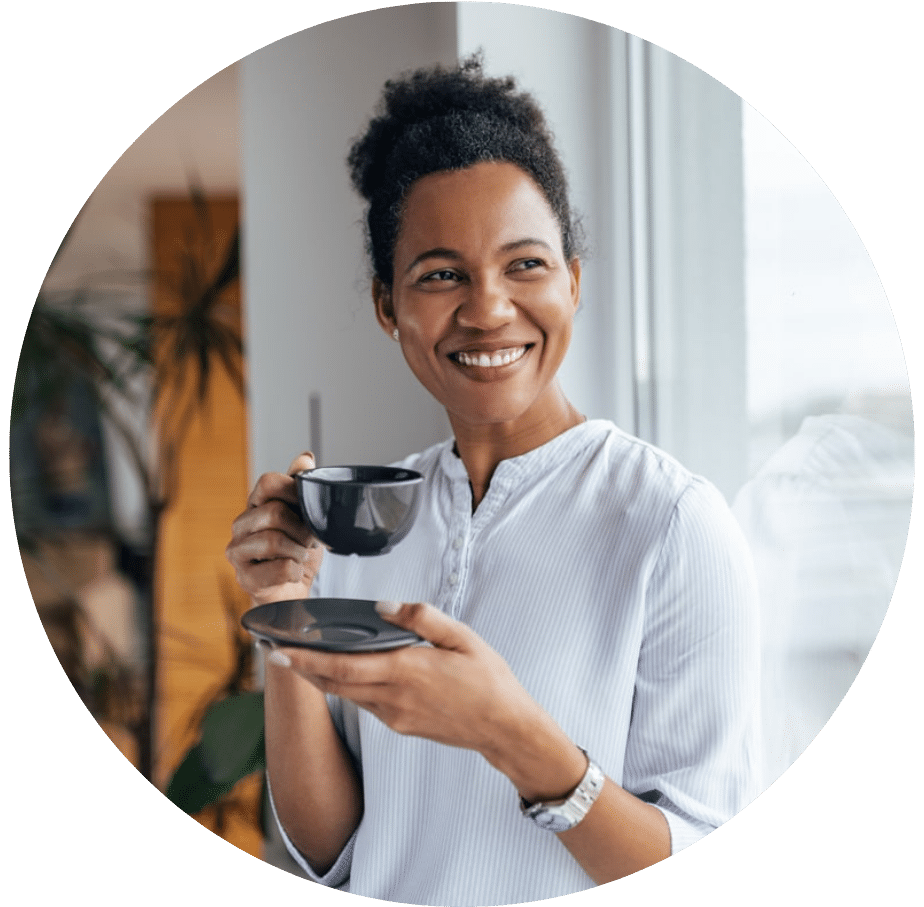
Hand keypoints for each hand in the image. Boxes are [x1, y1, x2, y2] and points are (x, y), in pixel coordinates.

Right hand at [226, 452, 324, 603]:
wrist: (293, 591)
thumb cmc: (296, 551)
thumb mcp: (304, 515)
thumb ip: (301, 486)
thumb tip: (305, 457)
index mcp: (255, 505)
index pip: (268, 482)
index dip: (295, 493)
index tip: (307, 510)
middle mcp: (240, 525)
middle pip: (275, 512)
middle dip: (302, 529)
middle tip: (309, 541)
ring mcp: (237, 552)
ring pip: (274, 540)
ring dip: (299, 551)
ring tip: (300, 557)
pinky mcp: (245, 578)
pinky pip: (279, 568)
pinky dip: (295, 571)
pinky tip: (292, 573)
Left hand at [268, 602, 587, 801]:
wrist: (504, 727)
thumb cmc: (487, 678)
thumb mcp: (461, 637)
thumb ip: (421, 618)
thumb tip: (383, 605)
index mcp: (406, 670)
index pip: (343, 665)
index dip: (307, 659)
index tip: (280, 650)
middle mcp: (393, 697)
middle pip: (335, 683)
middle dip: (302, 668)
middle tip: (274, 651)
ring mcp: (395, 716)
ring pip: (346, 695)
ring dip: (320, 678)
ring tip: (299, 659)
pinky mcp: (400, 725)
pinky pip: (364, 704)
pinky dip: (345, 688)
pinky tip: (342, 674)